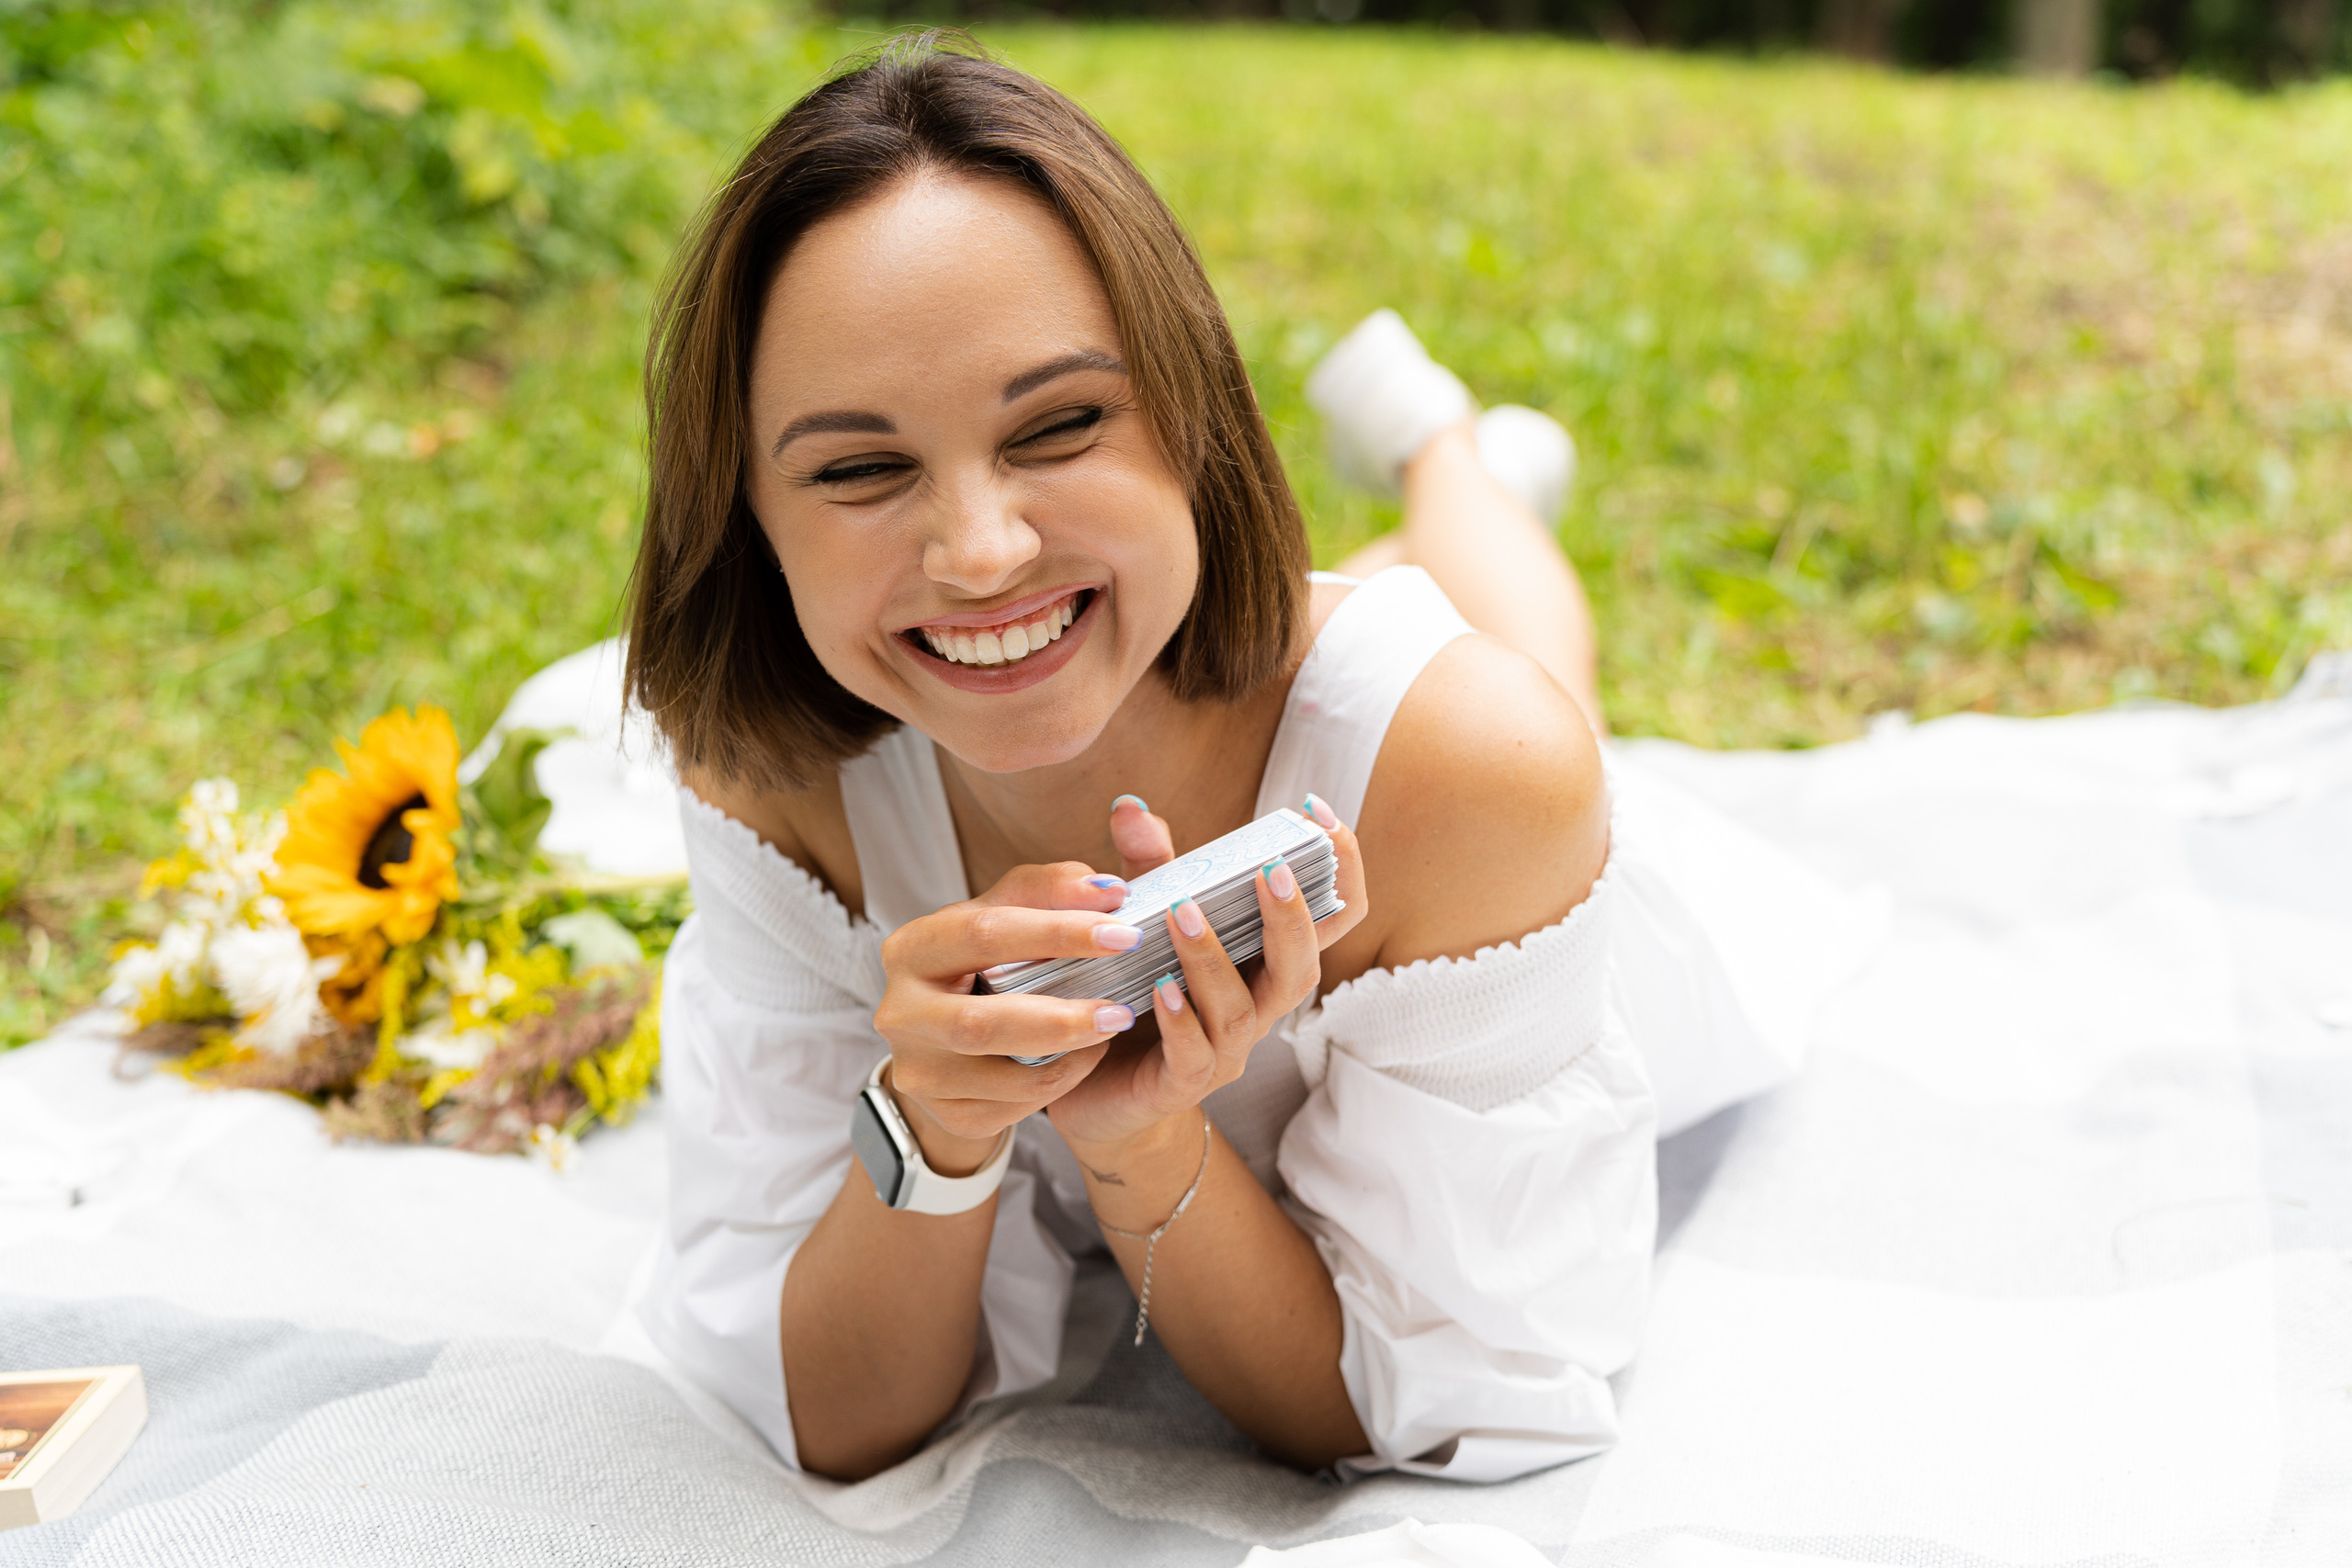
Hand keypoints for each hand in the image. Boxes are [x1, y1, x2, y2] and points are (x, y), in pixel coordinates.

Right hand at [872, 861, 1147, 1173]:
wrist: (951, 1031)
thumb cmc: (985, 958)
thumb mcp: (1008, 911)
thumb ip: (1053, 890)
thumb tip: (1110, 891)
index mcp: (912, 948)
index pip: (985, 935)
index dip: (1058, 933)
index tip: (1124, 935)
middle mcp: (901, 1013)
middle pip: (982, 1023)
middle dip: (1061, 1020)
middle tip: (1122, 1012)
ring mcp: (917, 1070)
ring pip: (1003, 1077)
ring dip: (1069, 1056)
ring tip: (1110, 1030)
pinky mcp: (945, 1113)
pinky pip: (1013, 1108)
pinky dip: (1057, 1085)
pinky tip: (1081, 1059)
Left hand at [1048, 794, 1366, 1151]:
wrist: (1093, 1086)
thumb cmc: (1132, 994)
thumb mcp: (1145, 922)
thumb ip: (1147, 869)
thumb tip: (1129, 807)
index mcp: (1263, 962)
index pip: (1329, 918)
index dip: (1339, 866)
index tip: (1315, 812)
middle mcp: (1257, 1007)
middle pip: (1302, 969)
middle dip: (1293, 919)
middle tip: (1270, 870)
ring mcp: (1225, 1051)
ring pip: (1244, 1011)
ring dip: (1216, 959)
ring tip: (1183, 913)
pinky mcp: (1181, 1084)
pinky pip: (1194, 1056)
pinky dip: (1181, 1021)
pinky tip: (1158, 988)